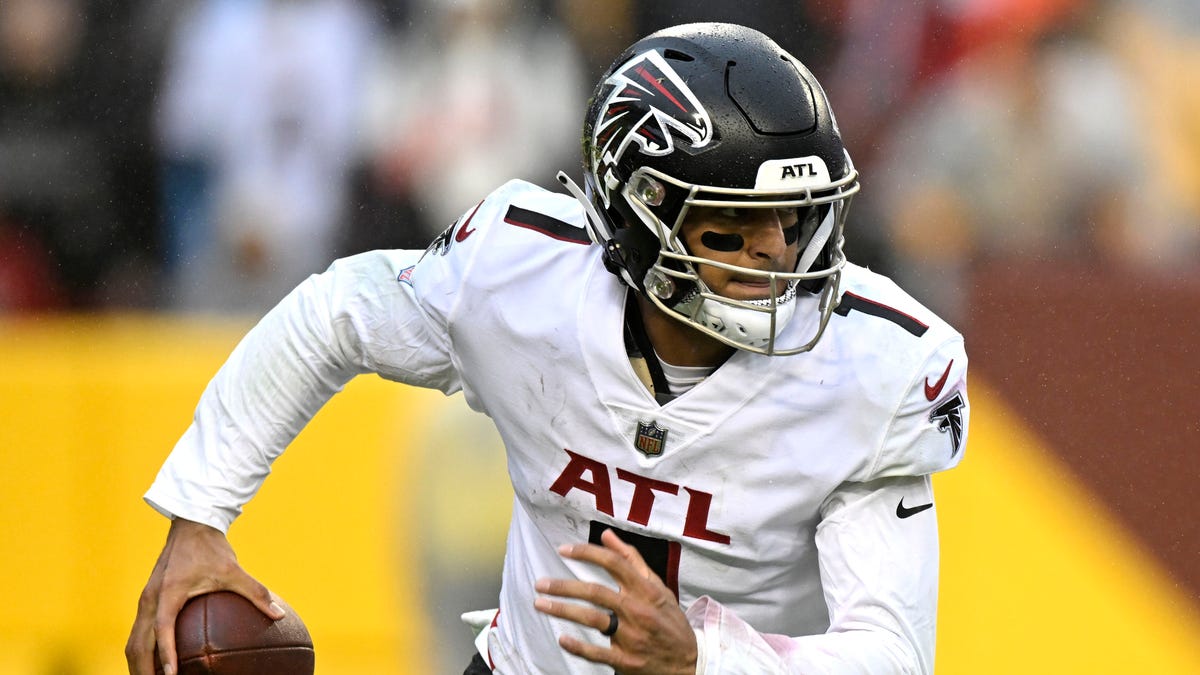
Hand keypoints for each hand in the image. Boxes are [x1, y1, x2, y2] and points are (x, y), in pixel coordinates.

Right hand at [124, 518, 283, 674]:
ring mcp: (145, 601)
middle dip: (143, 671)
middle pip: (138, 644)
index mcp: (167, 594)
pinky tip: (155, 665)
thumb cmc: (212, 549)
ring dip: (139, 664)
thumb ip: (256, 593)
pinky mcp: (146, 600)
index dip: (165, 655)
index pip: (162, 631)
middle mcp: (150, 600)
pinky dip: (142, 651)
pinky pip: (138, 632)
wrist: (191, 526)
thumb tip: (279, 615)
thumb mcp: (235, 570)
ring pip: (133, 641)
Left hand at [533, 529, 696, 674]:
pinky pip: (598, 653)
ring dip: (563, 610)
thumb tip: (606, 535)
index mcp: (647, 590)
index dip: (587, 554)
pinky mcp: (627, 660)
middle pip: (596, 592)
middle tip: (540, 583)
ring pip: (592, 619)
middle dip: (564, 586)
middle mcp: (638, 610)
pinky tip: (562, 638)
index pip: (614, 563)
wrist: (689, 662)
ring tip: (540, 604)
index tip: (563, 550)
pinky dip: (579, 646)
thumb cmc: (669, 620)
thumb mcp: (658, 587)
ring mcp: (632, 637)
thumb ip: (632, 560)